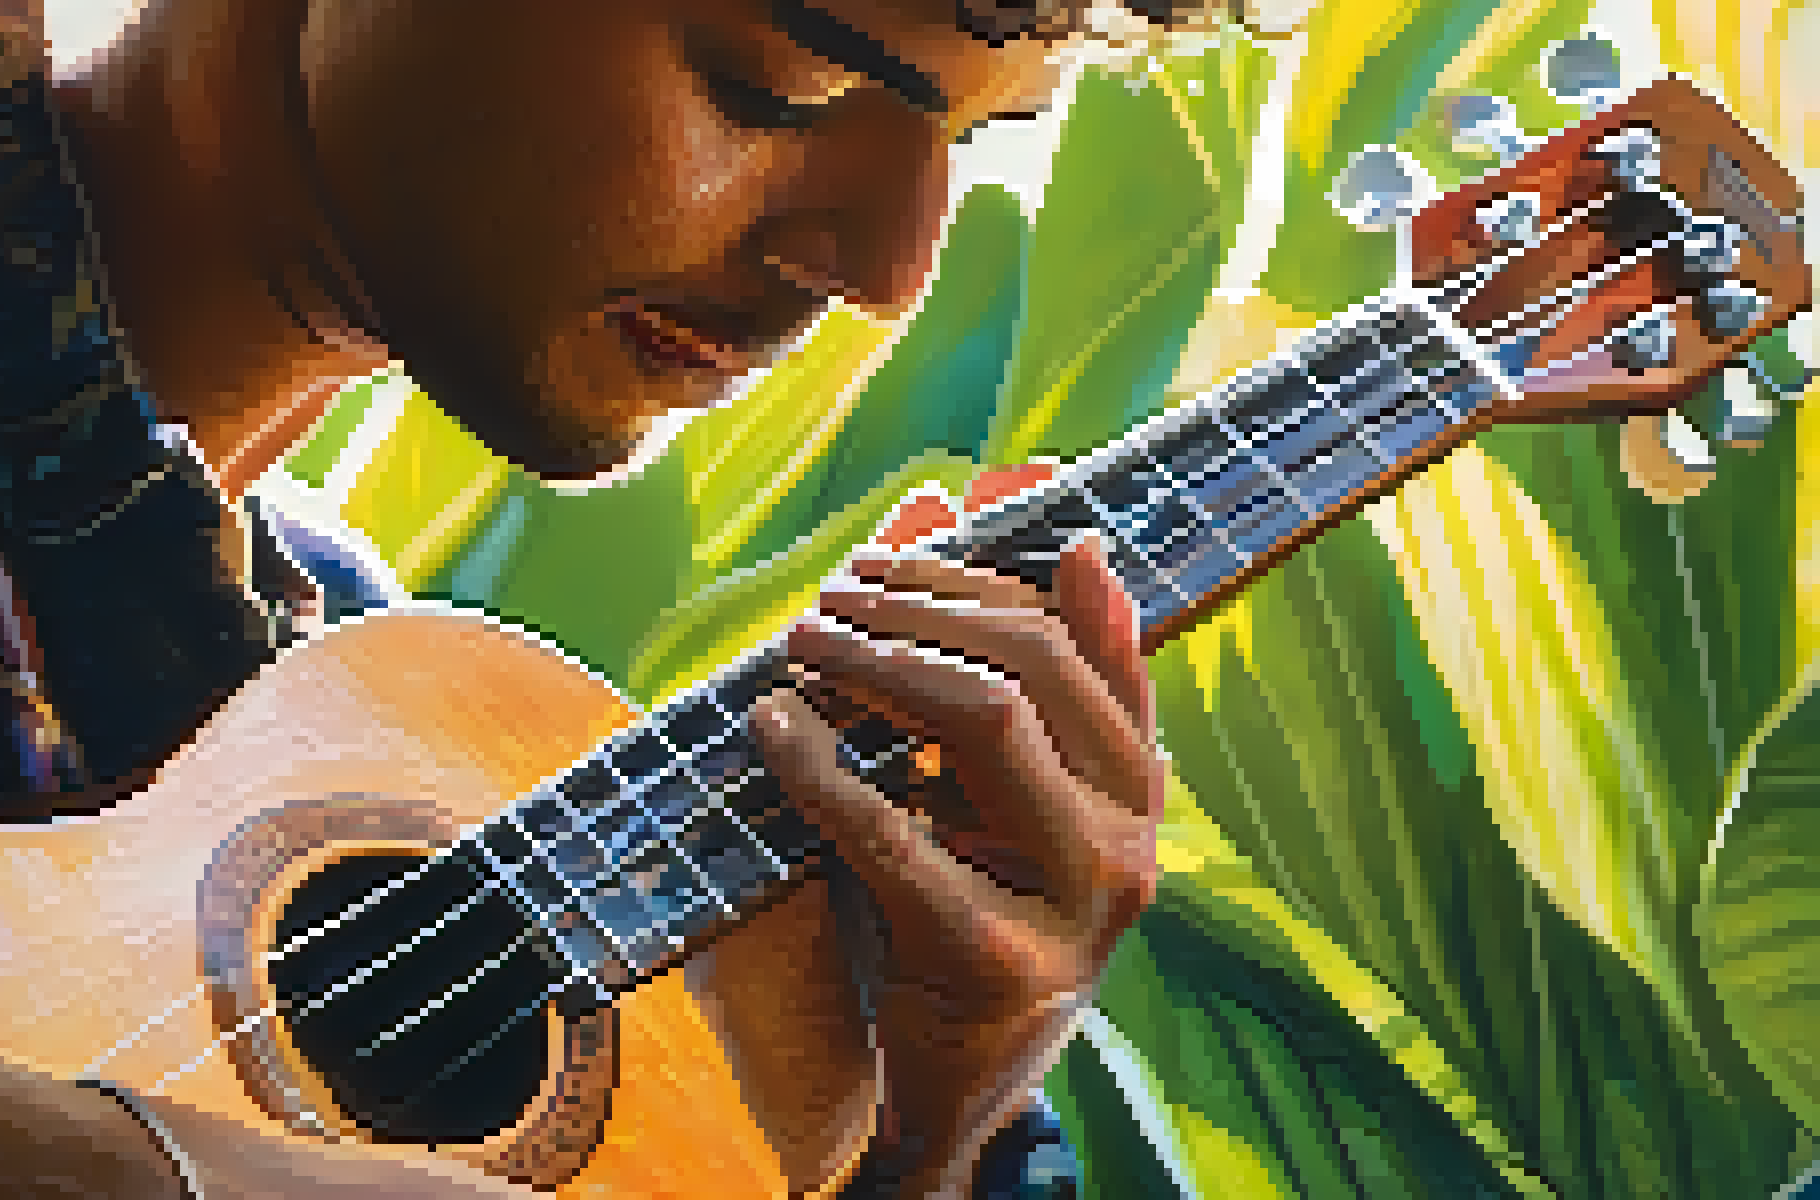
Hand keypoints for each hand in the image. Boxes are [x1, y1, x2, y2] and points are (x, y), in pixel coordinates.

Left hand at [748, 467, 1162, 1196]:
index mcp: (1133, 786)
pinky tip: (769, 728)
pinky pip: (896, 831)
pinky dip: (819, 765)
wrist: (943, 1088)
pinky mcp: (992, 958)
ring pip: (985, 720)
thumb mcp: (971, 784)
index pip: (1082, 635)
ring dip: (878, 658)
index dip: (1001, 562)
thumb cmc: (952, 909)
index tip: (927, 519)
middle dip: (924, 601)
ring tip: (802, 639)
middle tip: (834, 588)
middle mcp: (1129, 838)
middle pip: (1035, 661)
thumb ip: (980, 649)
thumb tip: (972, 484)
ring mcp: (1075, 905)